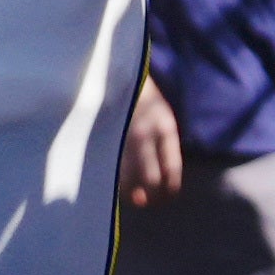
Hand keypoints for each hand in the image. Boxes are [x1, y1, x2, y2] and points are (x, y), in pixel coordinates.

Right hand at [119, 68, 184, 207]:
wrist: (112, 72)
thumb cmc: (139, 95)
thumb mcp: (160, 113)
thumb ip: (163, 143)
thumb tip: (161, 180)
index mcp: (165, 127)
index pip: (172, 170)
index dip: (168, 190)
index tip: (165, 198)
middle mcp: (145, 135)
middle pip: (152, 181)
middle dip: (150, 197)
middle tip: (145, 202)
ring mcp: (122, 138)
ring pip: (128, 182)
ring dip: (130, 194)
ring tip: (130, 198)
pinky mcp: (102, 141)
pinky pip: (109, 172)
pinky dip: (112, 184)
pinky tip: (113, 185)